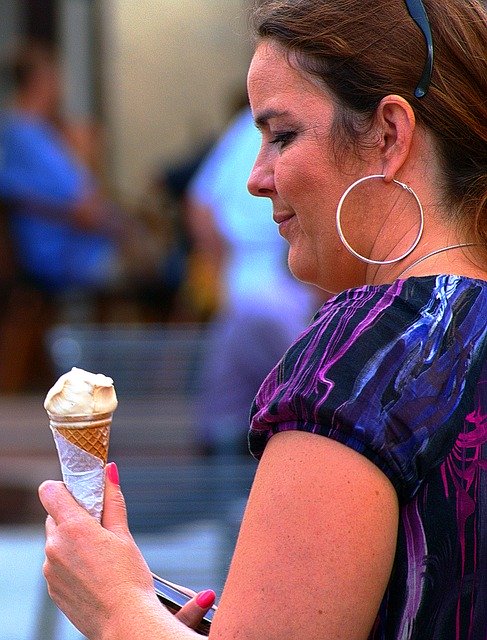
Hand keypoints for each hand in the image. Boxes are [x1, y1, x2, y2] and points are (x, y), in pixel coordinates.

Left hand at [38, 463, 210, 638]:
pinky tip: (94, 574)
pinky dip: (71, 564)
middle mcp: (54, 546)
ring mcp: (50, 570)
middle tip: (100, 527)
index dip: (64, 488)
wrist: (124, 623)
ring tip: (100, 556)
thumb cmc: (128, 577)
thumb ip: (112, 500)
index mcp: (72, 528)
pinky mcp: (52, 589)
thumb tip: (109, 469)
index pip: (50, 491)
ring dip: (72, 542)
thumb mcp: (123, 534)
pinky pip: (56, 565)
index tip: (82, 494)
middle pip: (55, 517)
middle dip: (74, 517)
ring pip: (56, 542)